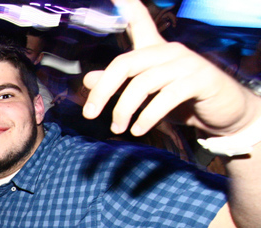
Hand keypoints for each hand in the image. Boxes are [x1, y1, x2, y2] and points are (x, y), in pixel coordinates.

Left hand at [83, 0, 259, 137]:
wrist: (223, 113)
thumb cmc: (181, 101)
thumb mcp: (145, 94)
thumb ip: (118, 85)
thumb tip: (88, 81)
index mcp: (155, 50)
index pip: (139, 23)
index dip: (128, 7)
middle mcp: (170, 51)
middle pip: (125, 64)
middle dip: (103, 90)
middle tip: (90, 113)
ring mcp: (186, 63)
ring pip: (143, 84)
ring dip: (124, 110)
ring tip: (118, 128)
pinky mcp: (200, 80)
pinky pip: (166, 97)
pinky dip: (148, 117)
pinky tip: (138, 129)